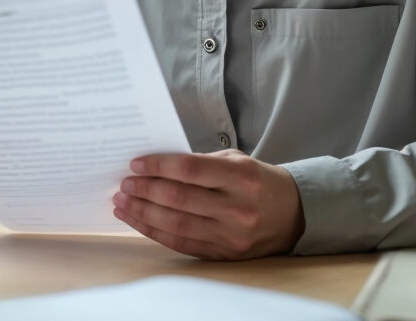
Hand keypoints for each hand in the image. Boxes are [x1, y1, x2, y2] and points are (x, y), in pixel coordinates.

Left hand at [113, 149, 304, 259]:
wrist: (292, 214)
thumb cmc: (256, 180)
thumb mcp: (236, 160)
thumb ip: (200, 162)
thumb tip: (156, 166)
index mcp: (240, 177)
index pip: (190, 169)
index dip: (159, 166)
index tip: (136, 164)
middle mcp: (237, 208)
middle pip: (180, 199)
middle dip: (146, 190)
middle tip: (124, 184)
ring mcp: (231, 235)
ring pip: (177, 225)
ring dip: (144, 213)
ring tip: (123, 203)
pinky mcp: (224, 254)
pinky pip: (183, 244)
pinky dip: (156, 232)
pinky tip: (139, 221)